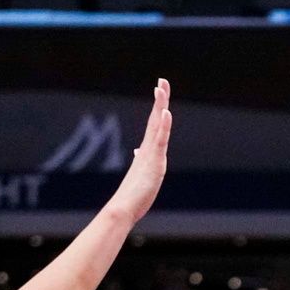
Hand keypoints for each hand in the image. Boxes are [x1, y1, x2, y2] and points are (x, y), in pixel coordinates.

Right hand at [107, 78, 172, 223]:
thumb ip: (141, 160)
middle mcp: (147, 149)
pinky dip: (163, 125)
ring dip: (160, 105)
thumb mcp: (142, 174)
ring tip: (161, 87)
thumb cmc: (133, 196)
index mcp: (147, 151)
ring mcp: (150, 154)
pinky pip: (159, 140)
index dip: (158, 107)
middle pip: (155, 119)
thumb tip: (138, 151)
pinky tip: (165, 112)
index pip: (154, 125)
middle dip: (160, 99)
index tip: (159, 91)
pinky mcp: (154, 161)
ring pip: (157, 125)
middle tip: (162, 81)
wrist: (123, 208)